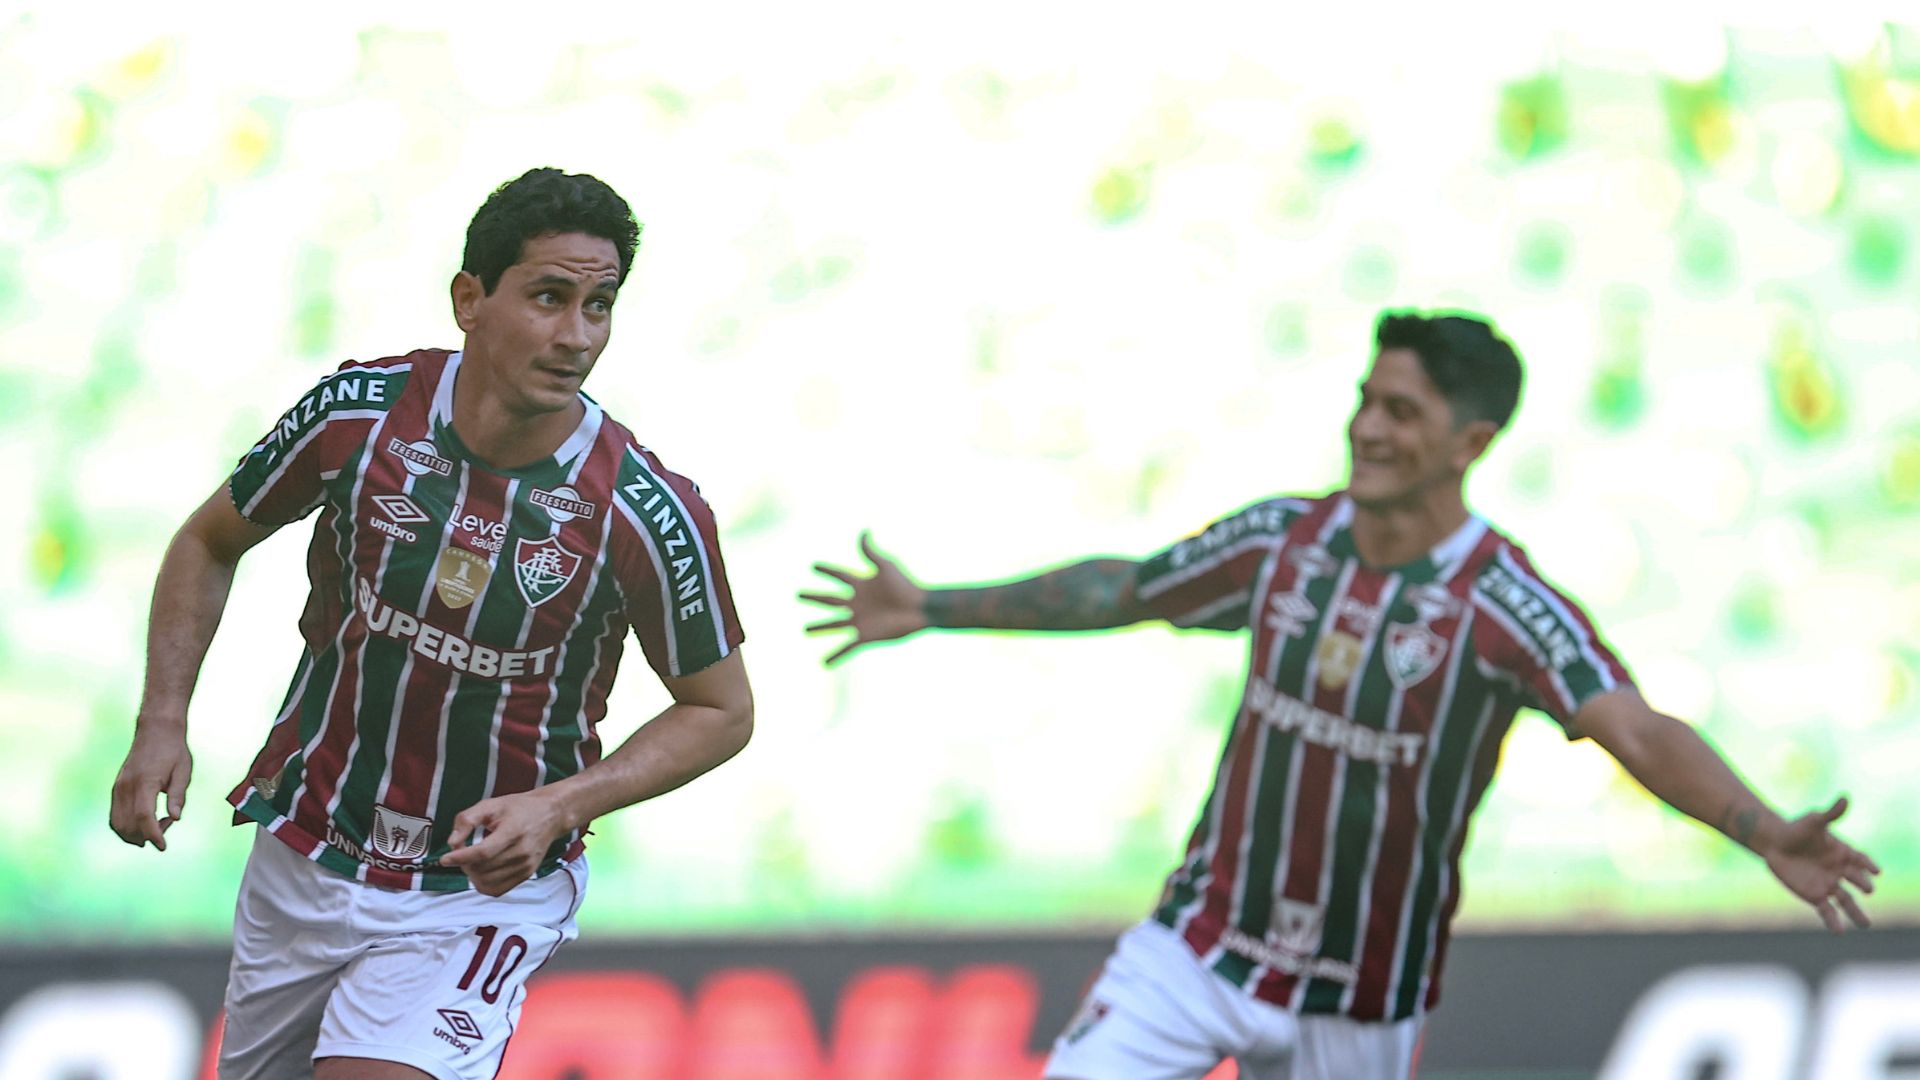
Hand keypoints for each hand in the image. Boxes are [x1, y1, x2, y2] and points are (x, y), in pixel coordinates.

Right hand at [109, 723, 192, 849]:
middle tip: (169, 822)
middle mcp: (126, 786)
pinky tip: (146, 822)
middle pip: (129, 824)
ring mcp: (118, 788)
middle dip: (147, 835)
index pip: (145, 816)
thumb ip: (178, 795)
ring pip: (117, 824)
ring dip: (135, 834)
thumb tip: (176, 818)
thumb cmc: (174, 751)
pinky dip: (127, 827)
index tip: (163, 847)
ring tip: (158, 824)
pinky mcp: (116, 789)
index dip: (153, 834)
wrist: (156, 730)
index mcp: (145, 782)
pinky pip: (115, 816)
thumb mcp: (184, 771)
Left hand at [440, 789, 569, 896]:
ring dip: (472, 875)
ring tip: (472, 861)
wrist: (550, 815)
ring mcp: (525, 866)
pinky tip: (481, 871)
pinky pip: (497, 890)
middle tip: (461, 852)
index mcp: (513, 831)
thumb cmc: (520, 808)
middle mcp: (522, 852)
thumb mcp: (491, 805)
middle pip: (483, 869)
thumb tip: (452, 842)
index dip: (461, 857)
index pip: (483, 852)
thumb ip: (467, 820)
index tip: (445, 858)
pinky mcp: (526, 875)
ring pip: (487, 882)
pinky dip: (483, 884)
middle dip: (464, 863)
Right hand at [801, 531, 928, 664]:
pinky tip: (825, 664)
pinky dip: (835, 656)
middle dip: (814, 597)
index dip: (827, 570)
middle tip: (798, 594)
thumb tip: (864, 531)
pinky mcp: (865, 636)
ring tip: (806, 630)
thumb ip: (870, 552)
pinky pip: (847, 648)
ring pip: (834, 624)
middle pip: (830, 600)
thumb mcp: (886, 566)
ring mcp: (860, 620)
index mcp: (862, 585)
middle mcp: (858, 603)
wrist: (920, 609)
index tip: (814, 566)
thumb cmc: (906, 586)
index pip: (840, 576)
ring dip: (820, 627)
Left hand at [1761, 796, 1879, 932]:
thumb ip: (1831, 814)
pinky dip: (1834, 921)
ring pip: (1847, 902)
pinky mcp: (1815, 896)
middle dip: (1863, 884)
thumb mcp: (1814, 821)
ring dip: (1856, 913)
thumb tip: (1845, 798)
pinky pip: (1827, 911)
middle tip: (1868, 888)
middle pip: (1857, 881)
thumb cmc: (1796, 830)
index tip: (1875, 870)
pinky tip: (1840, 931)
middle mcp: (1840, 871)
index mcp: (1844, 853)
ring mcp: (1829, 884)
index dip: (1867, 865)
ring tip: (1866, 924)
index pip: (1860, 860)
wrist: (1775, 843)